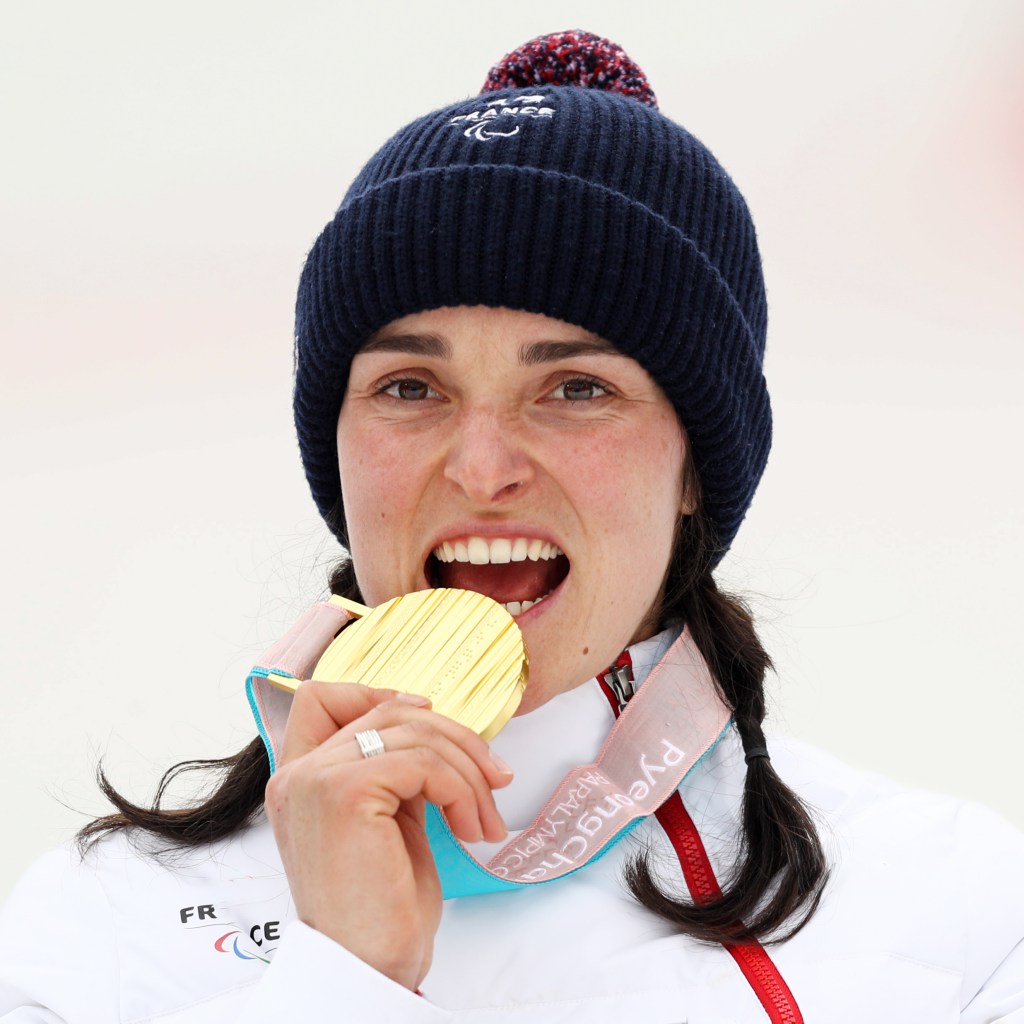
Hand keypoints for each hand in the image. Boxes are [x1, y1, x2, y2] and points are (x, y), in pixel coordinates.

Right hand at [264, 680, 512, 988]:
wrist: (369, 967)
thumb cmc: (382, 906)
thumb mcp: (386, 819)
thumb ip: (391, 769)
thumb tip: (435, 723)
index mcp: (300, 778)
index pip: (321, 698)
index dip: (377, 691)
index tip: (430, 715)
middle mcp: (298, 773)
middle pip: (388, 708)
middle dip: (454, 737)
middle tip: (495, 778)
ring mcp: (316, 780)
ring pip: (415, 732)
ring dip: (468, 771)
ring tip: (485, 818)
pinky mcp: (344, 792)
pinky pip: (423, 762)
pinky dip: (461, 789)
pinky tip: (469, 827)